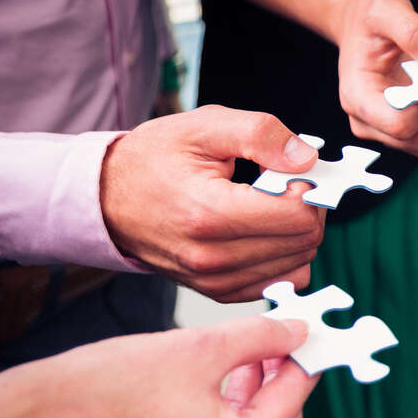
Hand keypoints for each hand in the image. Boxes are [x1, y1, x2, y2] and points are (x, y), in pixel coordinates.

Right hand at [0, 316, 318, 417]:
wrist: (41, 417)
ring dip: (259, 386)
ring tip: (251, 344)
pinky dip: (231, 403)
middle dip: (284, 373)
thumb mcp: (202, 348)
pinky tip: (224, 368)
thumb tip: (298, 330)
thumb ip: (260, 338)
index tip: (313, 326)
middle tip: (282, 331)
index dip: (306, 355)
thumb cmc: (112, 389)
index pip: (294, 397)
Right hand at [99, 105, 326, 301]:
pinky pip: (281, 282)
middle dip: (308, 207)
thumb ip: (260, 134)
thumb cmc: (154, 159)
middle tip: (285, 183)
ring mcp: (215, 280)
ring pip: (299, 264)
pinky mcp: (219, 291)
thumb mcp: (204, 126)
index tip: (294, 170)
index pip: (298, 215)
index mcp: (209, 214)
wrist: (107, 199)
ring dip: (297, 231)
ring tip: (268, 204)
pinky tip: (264, 229)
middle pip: (304, 241)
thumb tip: (307, 157)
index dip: (310, 187)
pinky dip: (285, 255)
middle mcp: (212, 257)